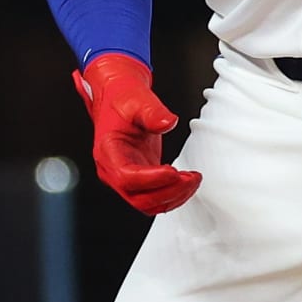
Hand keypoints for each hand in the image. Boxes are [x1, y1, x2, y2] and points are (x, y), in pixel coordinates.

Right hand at [73, 53, 200, 214]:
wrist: (118, 98)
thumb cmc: (122, 99)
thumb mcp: (137, 99)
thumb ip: (152, 112)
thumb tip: (167, 122)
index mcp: (108, 152)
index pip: (125, 177)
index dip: (150, 179)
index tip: (173, 171)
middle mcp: (114, 169)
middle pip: (138, 198)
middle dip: (168, 191)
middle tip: (191, 177)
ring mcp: (126, 175)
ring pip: (146, 203)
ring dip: (173, 197)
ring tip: (193, 180)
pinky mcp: (140, 176)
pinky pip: (154, 196)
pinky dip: (172, 195)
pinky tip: (187, 182)